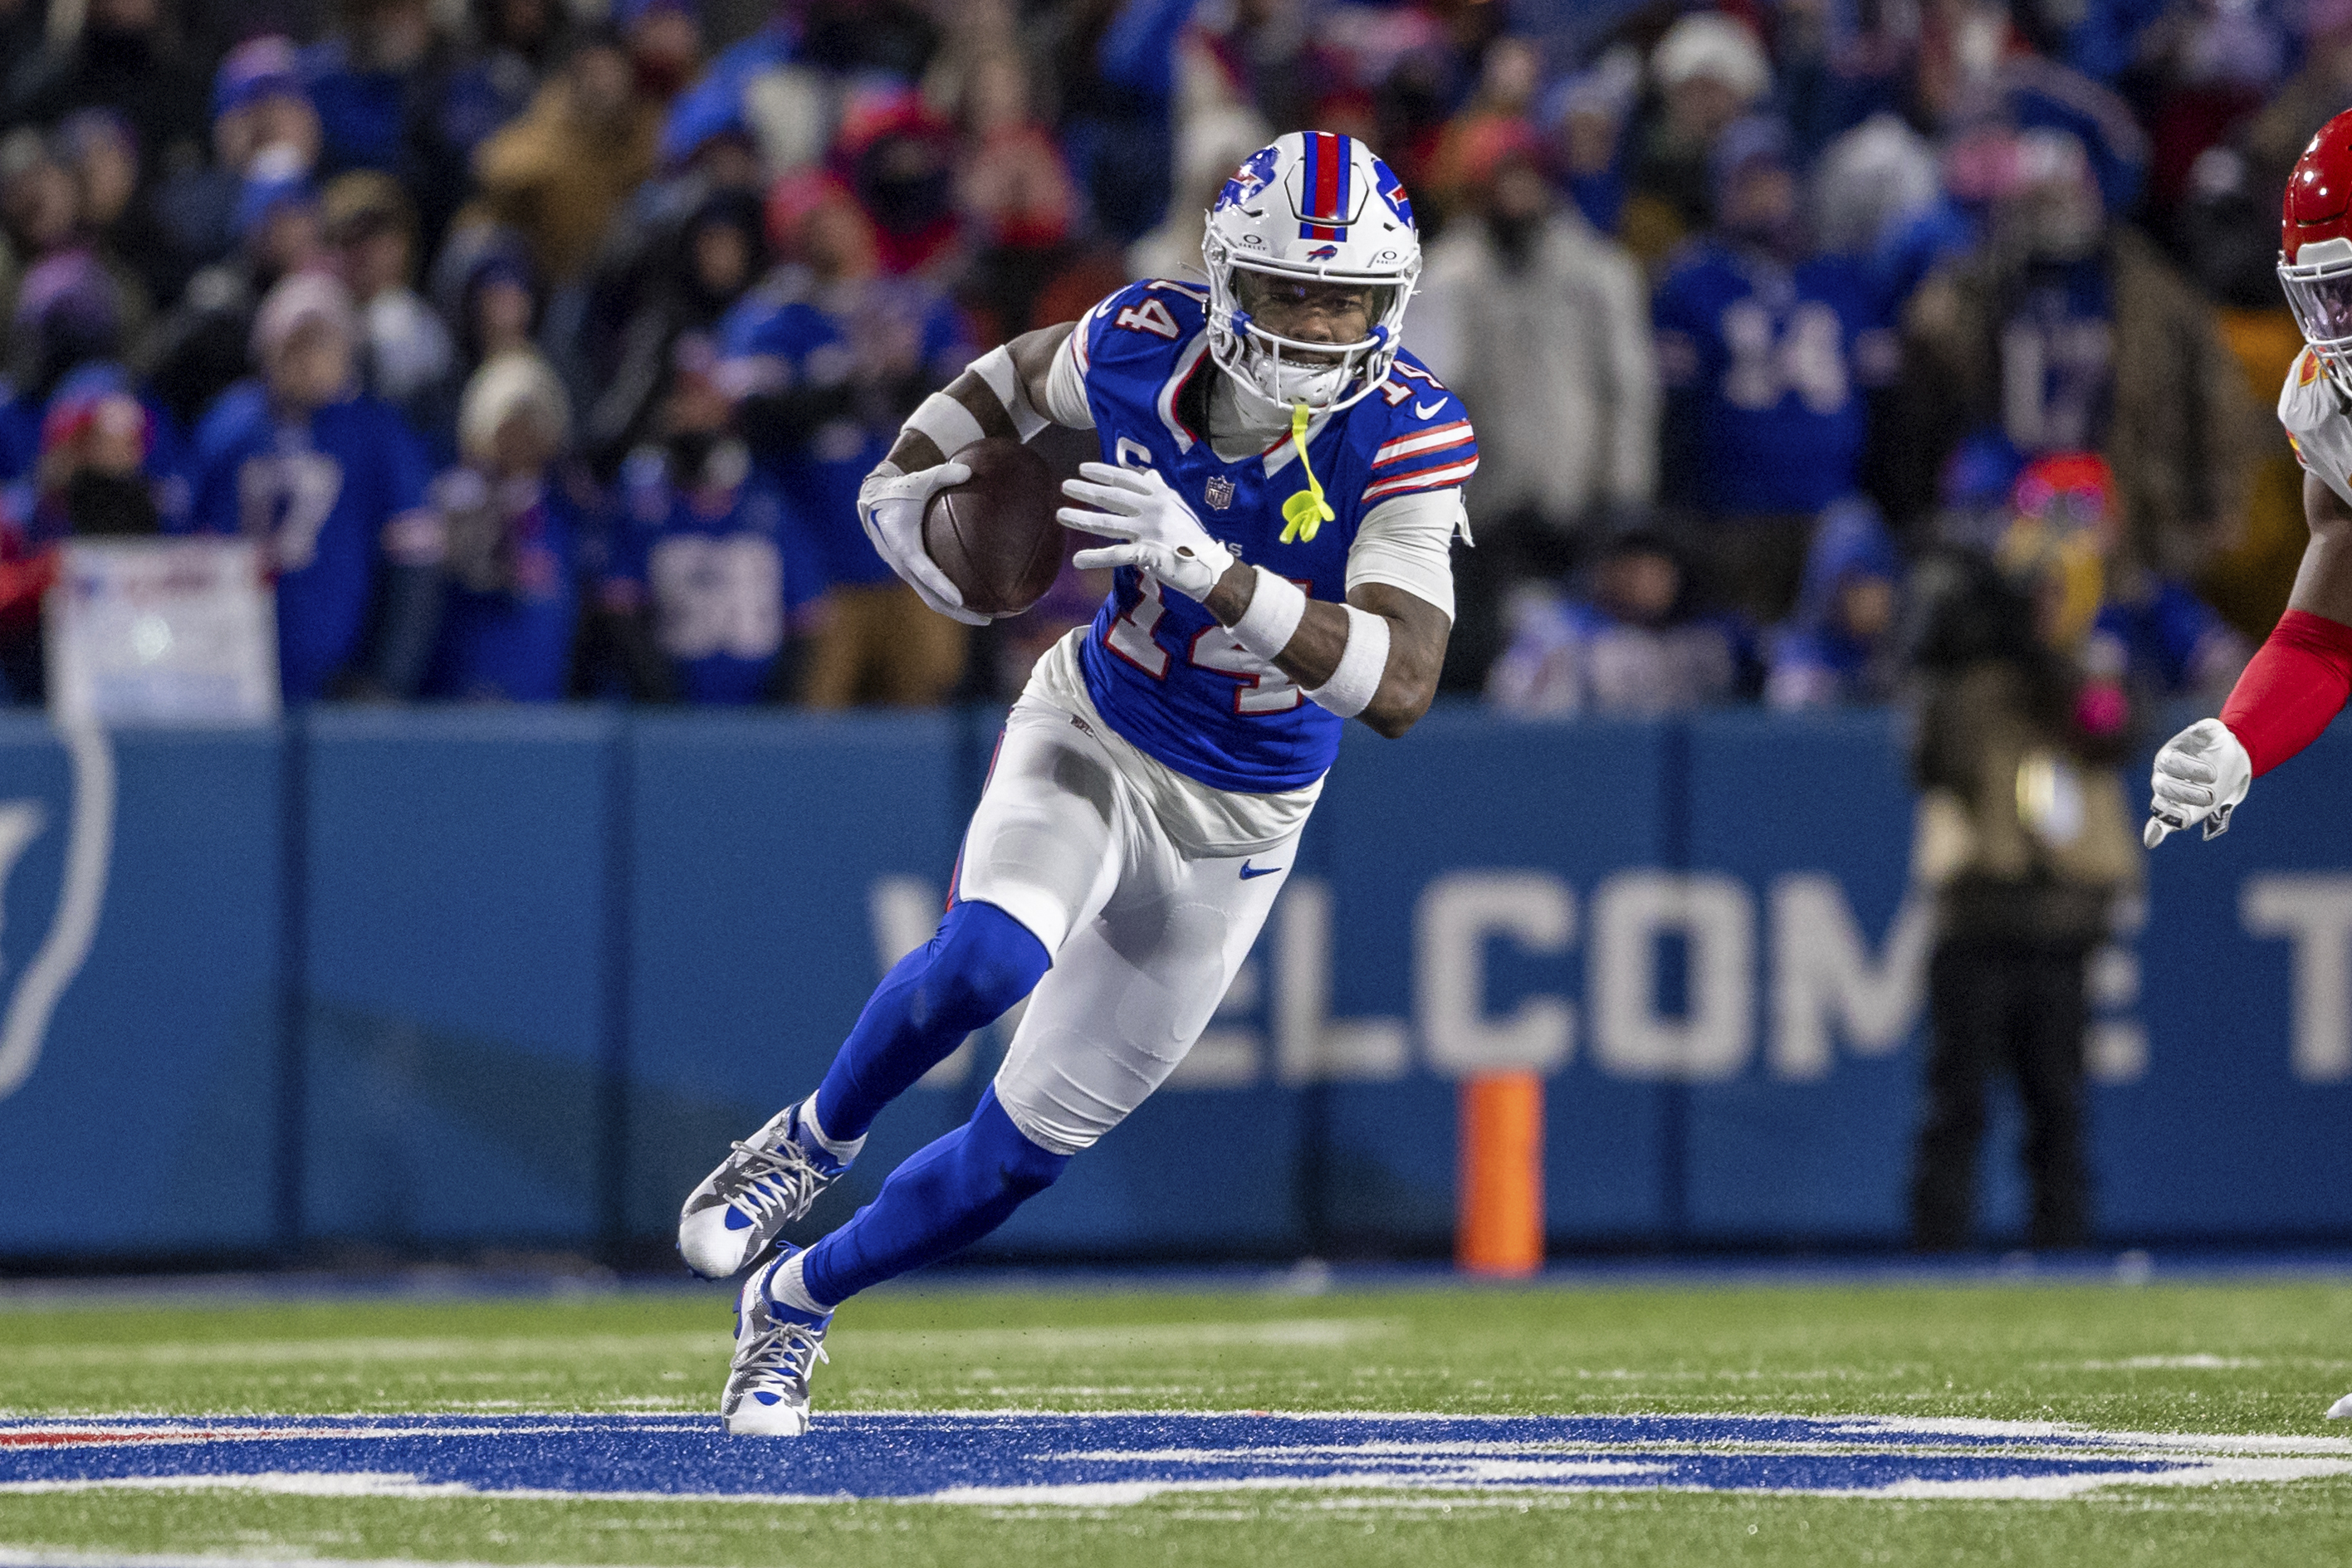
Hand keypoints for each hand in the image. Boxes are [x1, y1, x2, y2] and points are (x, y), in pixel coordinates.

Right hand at [857, 461, 987, 625]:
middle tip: (987, 619)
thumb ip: (945, 474)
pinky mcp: (911, 572)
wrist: (873, 502)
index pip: (924, 571)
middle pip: (931, 597)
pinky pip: (932, 591)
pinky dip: (950, 599)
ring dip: (956, 612)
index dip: (942, 586)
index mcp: (903, 544)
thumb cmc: (900, 490)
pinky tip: (975, 600)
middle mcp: (903, 564)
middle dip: (958, 612)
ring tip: (986, 617)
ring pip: (932, 599)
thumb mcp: (920, 479)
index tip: (960, 599)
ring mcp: (906, 571)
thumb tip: (971, 470)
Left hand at [1058, 462, 1233, 600]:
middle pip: (1112, 498)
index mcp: (1160, 495)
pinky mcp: (1147, 554)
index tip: (1083, 469)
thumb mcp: (1178, 507)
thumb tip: (1150, 474)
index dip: (1103, 473)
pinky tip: (1078, 560)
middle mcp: (1153, 509)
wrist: (1210, 567)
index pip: (1126, 480)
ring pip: (1108, 523)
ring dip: (1081, 519)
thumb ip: (1160, 490)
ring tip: (1060, 515)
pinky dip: (1095, 558)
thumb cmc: (1192, 537)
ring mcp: (1150, 531)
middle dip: (1086, 491)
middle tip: (1065, 486)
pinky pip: (1116, 555)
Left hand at [2145, 717, 2252, 846]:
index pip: (2160, 801)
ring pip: (2170, 759)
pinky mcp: (2198, 730)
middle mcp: (2165, 768)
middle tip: (2209, 798)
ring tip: (2212, 776)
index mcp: (2163, 787)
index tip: (2187, 820)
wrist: (2227, 761)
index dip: (2170, 812)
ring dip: (2191, 769)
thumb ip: (2171, 821)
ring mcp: (2179, 747)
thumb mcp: (2191, 808)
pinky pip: (2198, 730)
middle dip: (2185, 793)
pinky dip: (2204, 733)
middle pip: (2162, 782)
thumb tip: (2149, 842)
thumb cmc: (2204, 787)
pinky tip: (2213, 739)